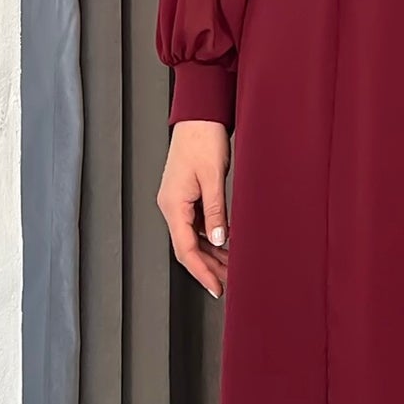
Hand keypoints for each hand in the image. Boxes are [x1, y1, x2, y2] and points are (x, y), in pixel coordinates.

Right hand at [158, 121, 231, 298]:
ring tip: (231, 268)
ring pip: (192, 238)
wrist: (199, 116)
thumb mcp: (213, 177)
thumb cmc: (203, 140)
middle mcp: (171, 206)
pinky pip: (196, 225)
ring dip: (211, 254)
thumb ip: (216, 210)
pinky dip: (211, 238)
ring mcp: (178, 202)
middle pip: (188, 247)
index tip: (216, 287)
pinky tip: (227, 245)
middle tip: (229, 283)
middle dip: (208, 268)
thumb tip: (219, 239)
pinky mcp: (186, 196)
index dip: (202, 272)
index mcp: (173, 204)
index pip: (185, 249)